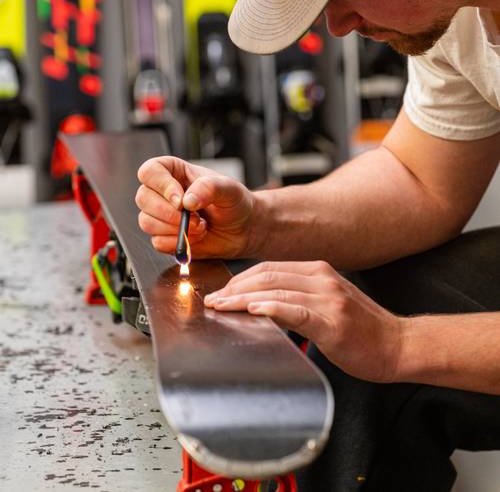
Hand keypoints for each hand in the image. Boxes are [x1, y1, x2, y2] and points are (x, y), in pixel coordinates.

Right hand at [136, 156, 255, 258]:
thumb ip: (209, 188)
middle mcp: (163, 193)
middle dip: (169, 213)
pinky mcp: (165, 238)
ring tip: (201, 227)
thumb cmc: (235, 203)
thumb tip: (186, 201)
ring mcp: (162, 216)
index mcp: (174, 172)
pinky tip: (197, 237)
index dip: (161, 186)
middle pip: (143, 198)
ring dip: (174, 229)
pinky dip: (178, 243)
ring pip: (147, 222)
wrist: (244, 229)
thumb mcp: (229, 189)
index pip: (150, 172)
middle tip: (196, 217)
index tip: (181, 200)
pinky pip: (157, 243)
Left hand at [204, 261, 404, 382]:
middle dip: (234, 289)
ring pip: (276, 291)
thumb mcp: (327, 302)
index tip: (222, 292)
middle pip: (267, 276)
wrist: (398, 345)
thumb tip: (260, 303)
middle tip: (213, 301)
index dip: (241, 279)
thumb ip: (297, 297)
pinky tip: (253, 311)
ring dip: (243, 299)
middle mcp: (322, 279)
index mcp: (318, 271)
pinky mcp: (333, 321)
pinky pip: (296, 310)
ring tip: (221, 307)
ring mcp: (329, 298)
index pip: (269, 268)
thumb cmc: (361, 328)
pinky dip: (272, 308)